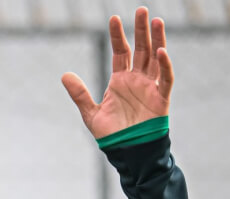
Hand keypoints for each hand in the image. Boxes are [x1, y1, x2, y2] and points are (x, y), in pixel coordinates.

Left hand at [62, 6, 172, 137]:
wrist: (127, 152)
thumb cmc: (111, 134)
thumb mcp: (91, 113)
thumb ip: (80, 94)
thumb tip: (64, 75)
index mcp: (120, 80)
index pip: (120, 52)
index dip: (117, 36)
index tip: (113, 18)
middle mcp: (136, 80)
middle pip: (140, 49)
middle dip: (141, 30)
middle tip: (141, 10)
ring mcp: (150, 87)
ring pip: (155, 58)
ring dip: (156, 40)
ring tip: (156, 21)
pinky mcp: (161, 98)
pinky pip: (165, 78)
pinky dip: (165, 65)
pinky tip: (162, 50)